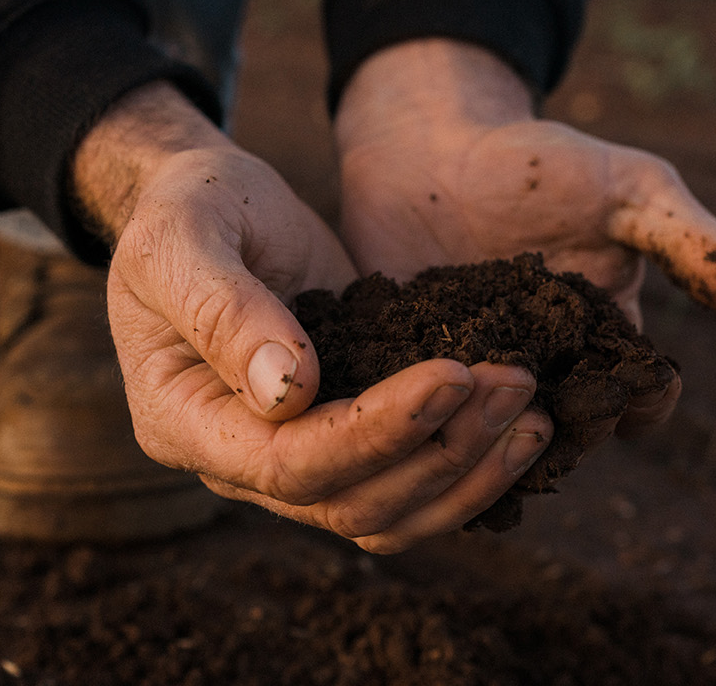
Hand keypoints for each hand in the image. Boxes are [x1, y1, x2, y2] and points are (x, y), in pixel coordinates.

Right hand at [72, 82, 552, 551]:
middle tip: (514, 383)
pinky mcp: (348, 434)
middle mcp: (239, 459)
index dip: (375, 434)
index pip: (287, 465)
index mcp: (184, 421)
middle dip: (441, 452)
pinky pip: (409, 480)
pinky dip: (469, 465)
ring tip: (531, 412)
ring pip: (389, 512)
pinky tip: (522, 427)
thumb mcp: (185, 235)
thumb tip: (290, 391)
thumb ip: (222, 309)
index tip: (451, 376)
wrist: (212, 203)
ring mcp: (297, 453)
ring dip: (467, 471)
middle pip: (351, 504)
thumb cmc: (186, 208)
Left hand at [335, 40, 715, 432]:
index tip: (629, 384)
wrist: (428, 142)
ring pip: (494, 440)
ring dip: (492, 441)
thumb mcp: (627, 191)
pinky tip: (408, 422)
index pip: (643, 395)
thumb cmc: (537, 162)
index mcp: (606, 335)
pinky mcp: (408, 373)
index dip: (645, 400)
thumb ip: (695, 245)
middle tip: (543, 405)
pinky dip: (420, 427)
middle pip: (569, 431)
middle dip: (567, 430)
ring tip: (476, 423)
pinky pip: (420, 419)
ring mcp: (475, 376)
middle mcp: (546, 368)